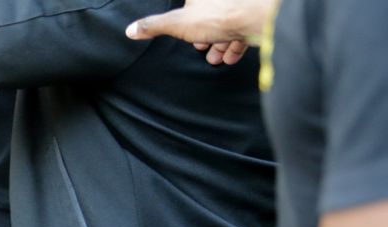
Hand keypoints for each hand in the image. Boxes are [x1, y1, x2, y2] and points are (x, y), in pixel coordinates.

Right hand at [126, 0, 276, 65]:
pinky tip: (229, 58)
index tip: (190, 36)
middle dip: (206, 35)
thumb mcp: (177, 23)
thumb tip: (131, 30)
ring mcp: (239, 6)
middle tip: (203, 48)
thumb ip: (154, 26)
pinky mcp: (254, 16)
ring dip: (220, 44)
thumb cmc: (220, 16)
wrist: (258, 18)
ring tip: (216, 58)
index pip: (191, 5)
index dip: (188, 22)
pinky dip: (235, 45)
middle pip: (210, 16)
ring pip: (227, 24)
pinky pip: (243, 30)